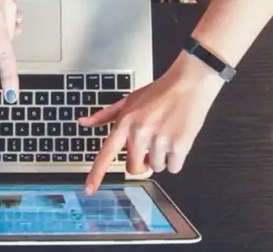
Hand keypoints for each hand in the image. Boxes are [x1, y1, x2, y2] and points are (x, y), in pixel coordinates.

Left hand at [79, 52, 225, 193]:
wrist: (189, 84)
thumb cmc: (159, 92)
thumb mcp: (128, 100)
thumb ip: (105, 115)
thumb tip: (83, 122)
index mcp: (125, 123)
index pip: (106, 153)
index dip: (96, 174)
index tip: (89, 190)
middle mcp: (140, 133)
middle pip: (134, 168)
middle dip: (142, 163)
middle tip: (150, 148)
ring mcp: (159, 140)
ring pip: (156, 168)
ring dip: (161, 158)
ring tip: (166, 136)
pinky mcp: (179, 145)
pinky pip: (173, 168)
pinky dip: (176, 159)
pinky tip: (177, 140)